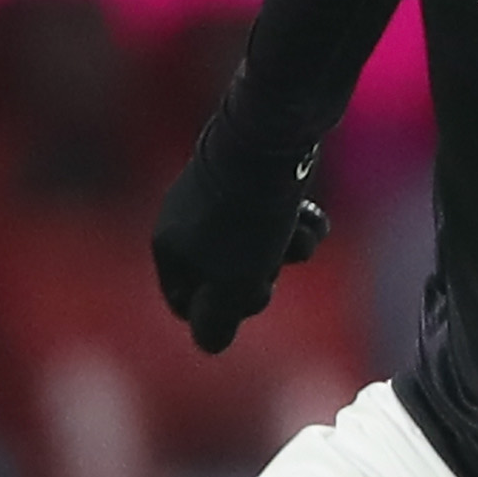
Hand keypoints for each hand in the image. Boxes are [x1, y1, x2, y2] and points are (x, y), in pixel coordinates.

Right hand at [151, 131, 323, 355]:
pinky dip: (297, 222)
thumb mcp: (232, 283)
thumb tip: (211, 345)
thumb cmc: (247, 216)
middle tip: (269, 262)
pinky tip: (308, 210)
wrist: (274, 131)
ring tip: (295, 228)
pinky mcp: (260, 177)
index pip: (187, 304)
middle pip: (230, 279)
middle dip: (260, 278)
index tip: (244, 297)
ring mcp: (225, 196)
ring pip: (263, 249)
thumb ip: (217, 322)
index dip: (221, 312)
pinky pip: (280, 219)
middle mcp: (188, 219)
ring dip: (288, 250)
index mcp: (169, 245)